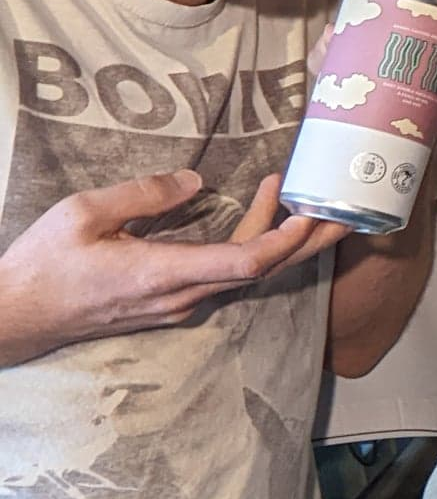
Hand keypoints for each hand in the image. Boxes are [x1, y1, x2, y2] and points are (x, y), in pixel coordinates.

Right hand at [0, 170, 349, 366]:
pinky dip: (252, 246)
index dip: (287, 240)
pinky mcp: (172, 304)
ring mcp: (179, 305)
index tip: (312, 214)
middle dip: (306, 239)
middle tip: (343, 206)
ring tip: (304, 198)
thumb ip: (143, 194)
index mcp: (163, 273)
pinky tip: (261, 219)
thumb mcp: (83, 213)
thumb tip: (196, 181)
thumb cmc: (44, 264)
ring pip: (246, 272)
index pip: (245, 262)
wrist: (16, 317)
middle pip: (262, 269)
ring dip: (279, 237)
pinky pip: (226, 275)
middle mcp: (182, 296)